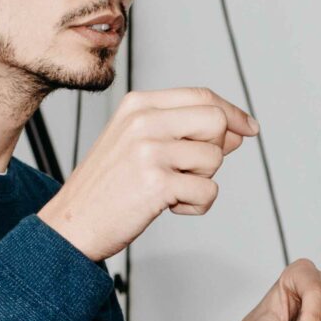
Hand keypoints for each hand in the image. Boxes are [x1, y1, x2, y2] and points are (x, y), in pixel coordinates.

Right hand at [36, 88, 257, 261]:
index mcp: (138, 104)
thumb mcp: (139, 144)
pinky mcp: (157, 183)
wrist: (72, 224)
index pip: (202, 96)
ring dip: (201, 181)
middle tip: (188, 170)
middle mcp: (143, 121)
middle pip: (216, 121)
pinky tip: (169, 206)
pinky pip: (208, 191)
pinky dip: (196, 205)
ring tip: (169, 190)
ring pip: (215, 158)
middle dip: (215, 149)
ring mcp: (149, 150)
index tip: (249, 128)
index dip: (232, 113)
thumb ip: (185, 131)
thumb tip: (237, 130)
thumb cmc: (107, 187)